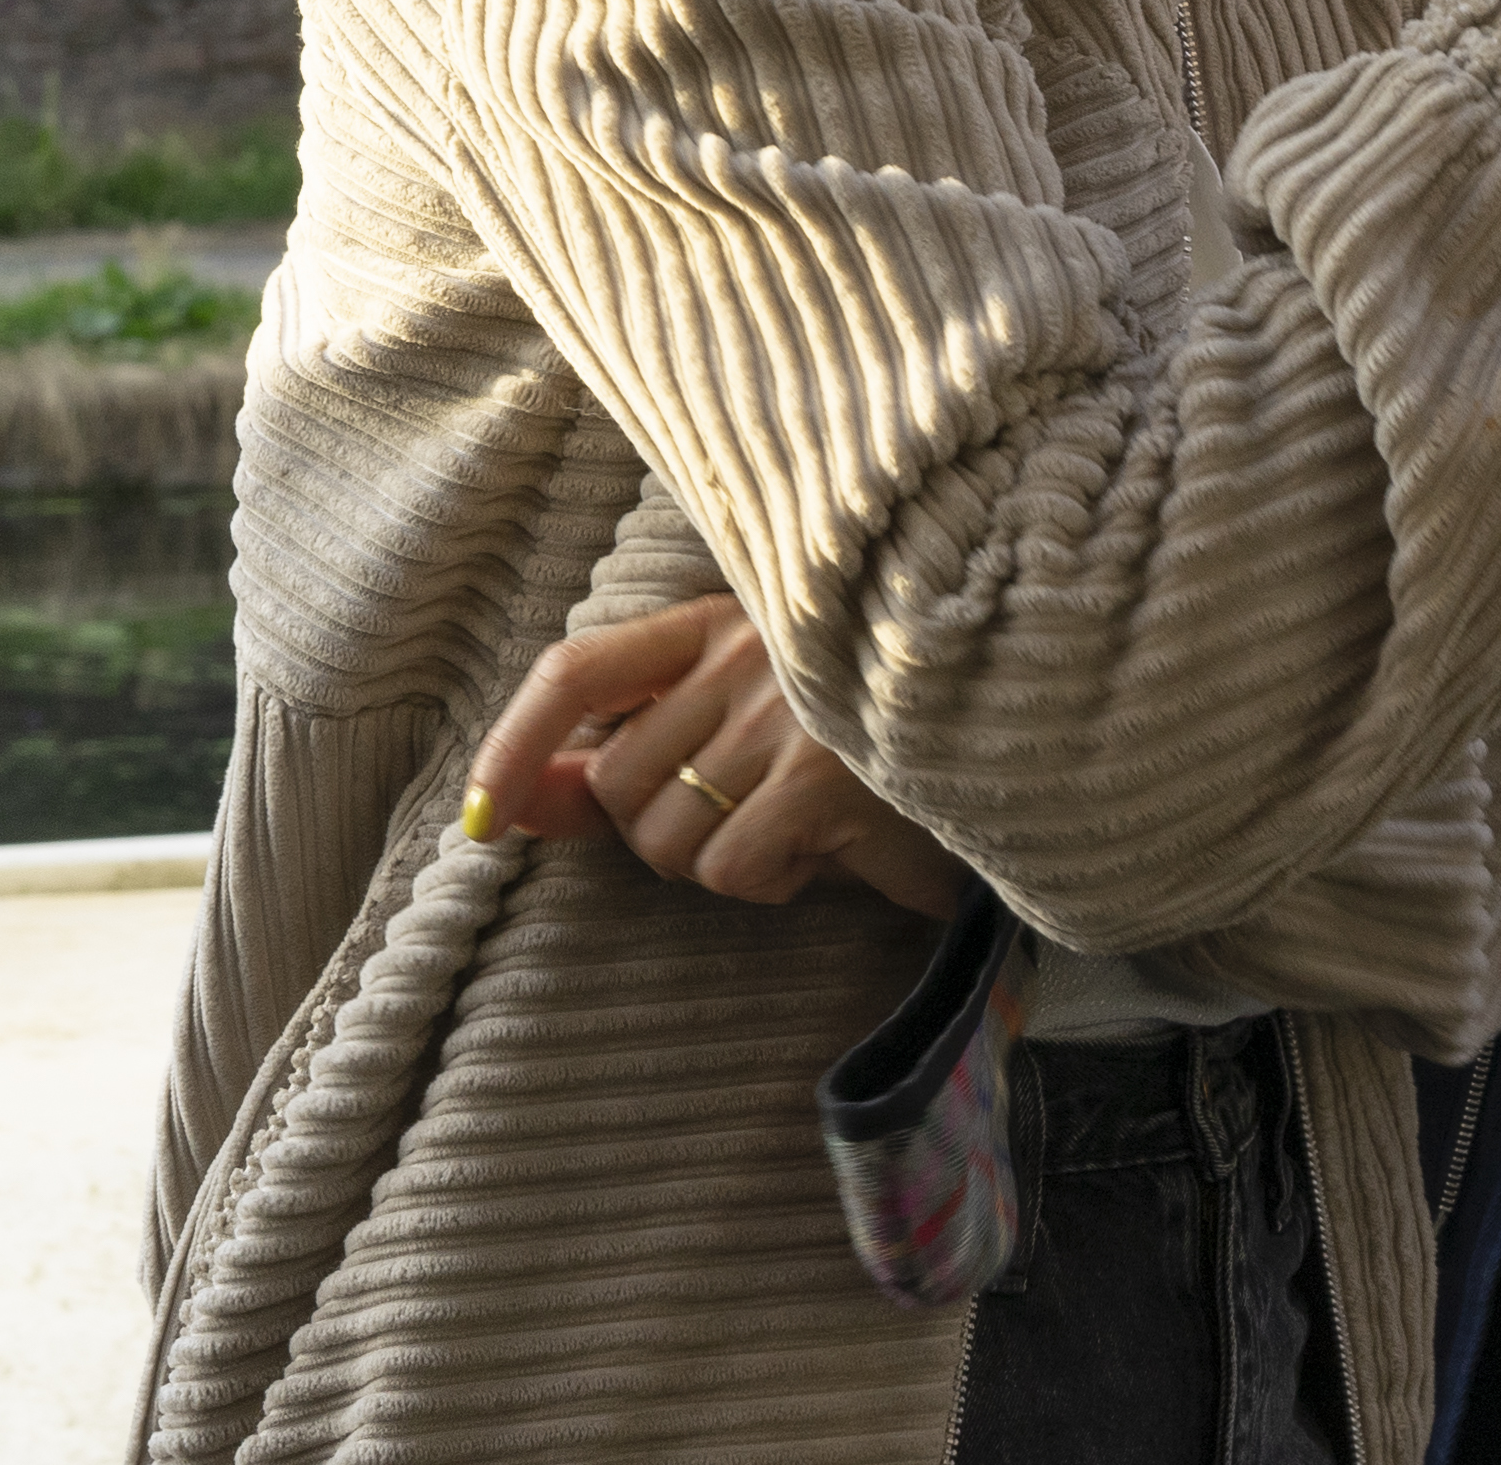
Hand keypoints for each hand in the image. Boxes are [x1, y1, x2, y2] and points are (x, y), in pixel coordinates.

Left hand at [460, 592, 965, 920]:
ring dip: (721, 864)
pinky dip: (772, 883)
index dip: (514, 745)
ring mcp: (788, 707)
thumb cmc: (872, 749)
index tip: (481, 816)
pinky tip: (833, 851)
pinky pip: (730, 869)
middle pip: (617, 782)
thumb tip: (510, 806)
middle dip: (660, 835)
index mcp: (727, 618)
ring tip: (802, 831)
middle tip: (747, 824)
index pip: (577, 669)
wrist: (1019, 748)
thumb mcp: (749, 731)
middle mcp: (749, 652)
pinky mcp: (825, 772)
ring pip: (667, 839)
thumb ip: (629, 755)